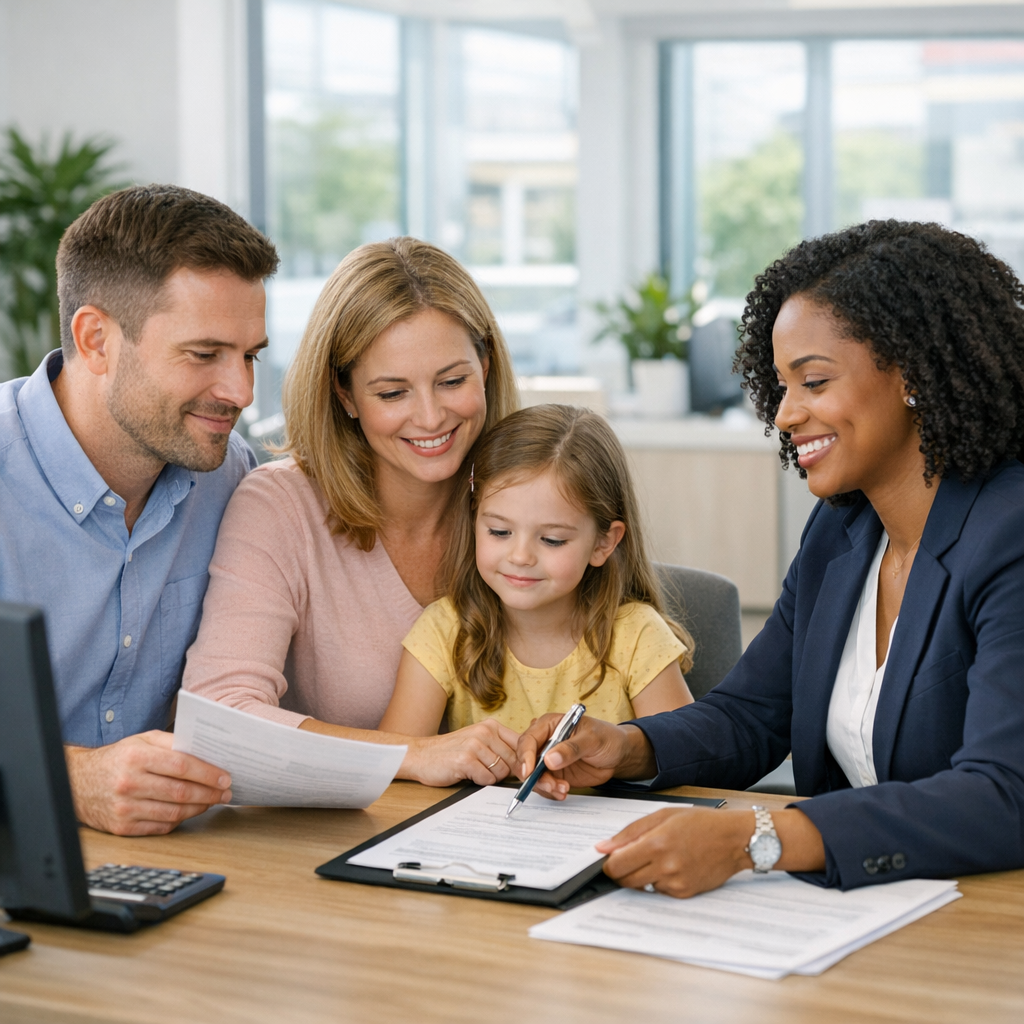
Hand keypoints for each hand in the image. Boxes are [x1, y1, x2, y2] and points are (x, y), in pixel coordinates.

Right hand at [65, 731, 231, 836]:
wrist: (77, 782)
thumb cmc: (116, 759)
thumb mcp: (141, 740)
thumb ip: (171, 742)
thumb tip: (204, 752)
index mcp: (136, 757)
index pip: (181, 766)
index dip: (207, 773)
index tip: (225, 777)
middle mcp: (129, 783)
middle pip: (180, 792)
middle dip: (210, 793)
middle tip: (226, 793)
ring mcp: (125, 808)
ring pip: (174, 812)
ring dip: (199, 808)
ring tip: (212, 801)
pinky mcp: (122, 827)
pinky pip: (160, 827)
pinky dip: (180, 821)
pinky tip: (190, 811)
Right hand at [400, 719, 519, 786]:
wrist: (421, 755)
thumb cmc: (451, 751)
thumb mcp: (478, 741)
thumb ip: (500, 747)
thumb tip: (526, 764)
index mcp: (491, 726)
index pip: (521, 745)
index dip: (522, 761)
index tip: (519, 771)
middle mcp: (485, 732)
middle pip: (513, 761)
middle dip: (505, 772)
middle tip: (488, 772)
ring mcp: (475, 745)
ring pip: (501, 772)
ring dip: (490, 777)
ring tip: (475, 771)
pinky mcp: (466, 760)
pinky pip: (487, 779)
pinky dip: (480, 782)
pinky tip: (468, 775)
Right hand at [514, 715, 656, 798]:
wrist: (618, 754)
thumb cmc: (606, 738)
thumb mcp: (592, 739)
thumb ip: (571, 748)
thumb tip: (549, 759)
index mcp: (549, 725)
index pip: (529, 739)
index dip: (526, 755)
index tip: (529, 771)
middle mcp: (544, 741)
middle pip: (526, 759)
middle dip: (534, 775)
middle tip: (551, 785)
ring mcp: (548, 759)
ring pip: (533, 775)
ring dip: (544, 786)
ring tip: (563, 789)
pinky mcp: (554, 774)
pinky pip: (544, 785)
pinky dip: (551, 791)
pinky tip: (563, 792)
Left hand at [595, 807, 752, 897]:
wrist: (734, 839)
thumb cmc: (700, 822)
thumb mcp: (662, 816)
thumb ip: (629, 833)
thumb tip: (603, 848)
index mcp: (656, 843)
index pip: (617, 865)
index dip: (609, 864)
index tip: (611, 859)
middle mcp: (665, 866)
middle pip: (626, 880)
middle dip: (622, 871)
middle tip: (632, 858)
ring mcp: (675, 882)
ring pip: (642, 886)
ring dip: (642, 875)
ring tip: (659, 857)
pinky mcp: (684, 893)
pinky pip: (660, 891)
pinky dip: (659, 881)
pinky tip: (672, 865)